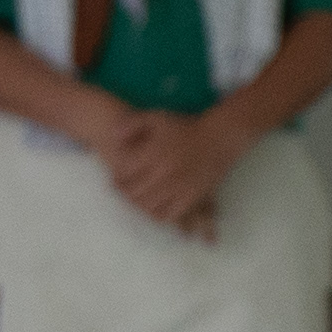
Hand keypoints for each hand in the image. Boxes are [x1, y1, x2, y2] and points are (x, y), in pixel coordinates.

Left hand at [98, 104, 242, 236]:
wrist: (219, 138)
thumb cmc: (185, 127)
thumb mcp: (156, 117)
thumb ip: (131, 124)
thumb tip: (113, 137)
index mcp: (153, 152)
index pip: (124, 173)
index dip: (116, 178)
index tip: (115, 179)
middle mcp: (164, 172)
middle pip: (134, 192)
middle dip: (125, 194)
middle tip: (124, 192)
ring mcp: (178, 186)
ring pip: (148, 206)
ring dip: (139, 205)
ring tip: (139, 200)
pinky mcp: (191, 197)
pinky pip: (168, 214)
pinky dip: (157, 215)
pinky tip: (156, 208)